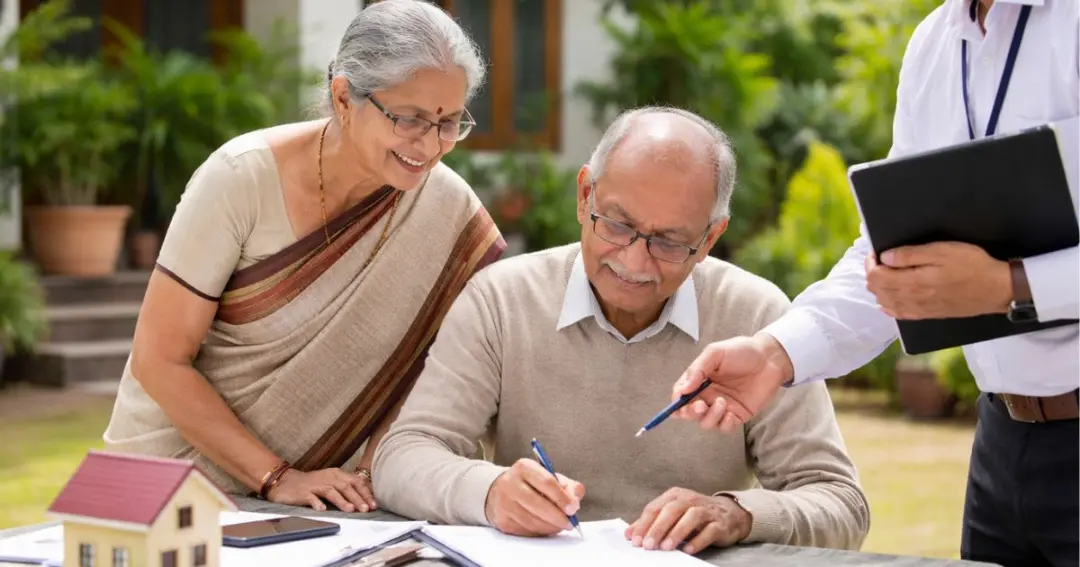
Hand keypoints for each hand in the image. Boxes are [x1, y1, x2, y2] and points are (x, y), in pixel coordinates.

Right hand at [267, 467, 377, 512]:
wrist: (287, 482)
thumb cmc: (314, 484)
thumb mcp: (332, 482)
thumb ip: (348, 488)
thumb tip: (367, 499)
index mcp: (337, 474)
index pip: (356, 482)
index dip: (366, 493)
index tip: (375, 505)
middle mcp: (328, 478)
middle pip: (346, 487)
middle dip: (358, 498)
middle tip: (366, 509)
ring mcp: (315, 485)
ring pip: (331, 491)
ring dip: (342, 501)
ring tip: (350, 509)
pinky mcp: (303, 493)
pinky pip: (311, 498)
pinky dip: (317, 503)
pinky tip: (322, 509)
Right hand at [484, 458, 584, 536]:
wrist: (499, 491)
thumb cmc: (530, 484)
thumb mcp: (548, 476)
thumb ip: (567, 485)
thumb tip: (576, 498)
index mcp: (524, 467)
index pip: (546, 482)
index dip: (562, 497)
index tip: (573, 508)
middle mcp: (510, 483)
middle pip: (538, 504)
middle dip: (558, 516)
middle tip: (570, 522)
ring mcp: (504, 503)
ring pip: (532, 520)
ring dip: (551, 526)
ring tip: (560, 525)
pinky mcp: (502, 520)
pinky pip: (526, 530)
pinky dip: (540, 531)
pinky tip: (547, 527)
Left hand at [626, 488, 751, 553]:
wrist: (730, 514)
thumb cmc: (695, 515)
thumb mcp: (672, 515)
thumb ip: (651, 523)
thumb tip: (629, 533)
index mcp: (675, 496)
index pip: (655, 508)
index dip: (643, 524)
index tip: (634, 540)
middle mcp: (690, 499)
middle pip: (671, 511)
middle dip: (658, 528)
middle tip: (648, 545)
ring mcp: (706, 510)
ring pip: (690, 518)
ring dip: (676, 533)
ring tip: (666, 547)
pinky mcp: (720, 523)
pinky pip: (709, 531)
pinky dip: (698, 540)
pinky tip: (688, 549)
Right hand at [670, 334, 792, 432]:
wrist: (770, 358)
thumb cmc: (742, 351)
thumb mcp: (715, 353)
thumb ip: (697, 370)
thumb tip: (681, 389)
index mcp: (699, 380)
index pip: (681, 395)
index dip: (677, 402)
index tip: (679, 403)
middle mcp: (708, 395)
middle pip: (690, 412)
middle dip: (690, 413)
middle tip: (699, 406)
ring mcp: (722, 406)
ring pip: (706, 422)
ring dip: (710, 417)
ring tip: (722, 403)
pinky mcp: (738, 415)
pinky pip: (725, 427)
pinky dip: (724, 424)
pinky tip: (730, 414)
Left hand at [866, 242, 1010, 319]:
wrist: (996, 290)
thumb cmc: (972, 266)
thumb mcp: (942, 251)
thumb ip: (910, 255)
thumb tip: (885, 257)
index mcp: (912, 282)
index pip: (876, 277)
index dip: (871, 263)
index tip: (876, 252)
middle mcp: (911, 299)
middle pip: (876, 290)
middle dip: (873, 274)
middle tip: (879, 260)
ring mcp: (918, 310)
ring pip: (884, 303)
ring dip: (879, 289)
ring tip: (886, 274)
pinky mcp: (927, 315)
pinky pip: (898, 314)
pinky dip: (888, 304)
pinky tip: (891, 296)